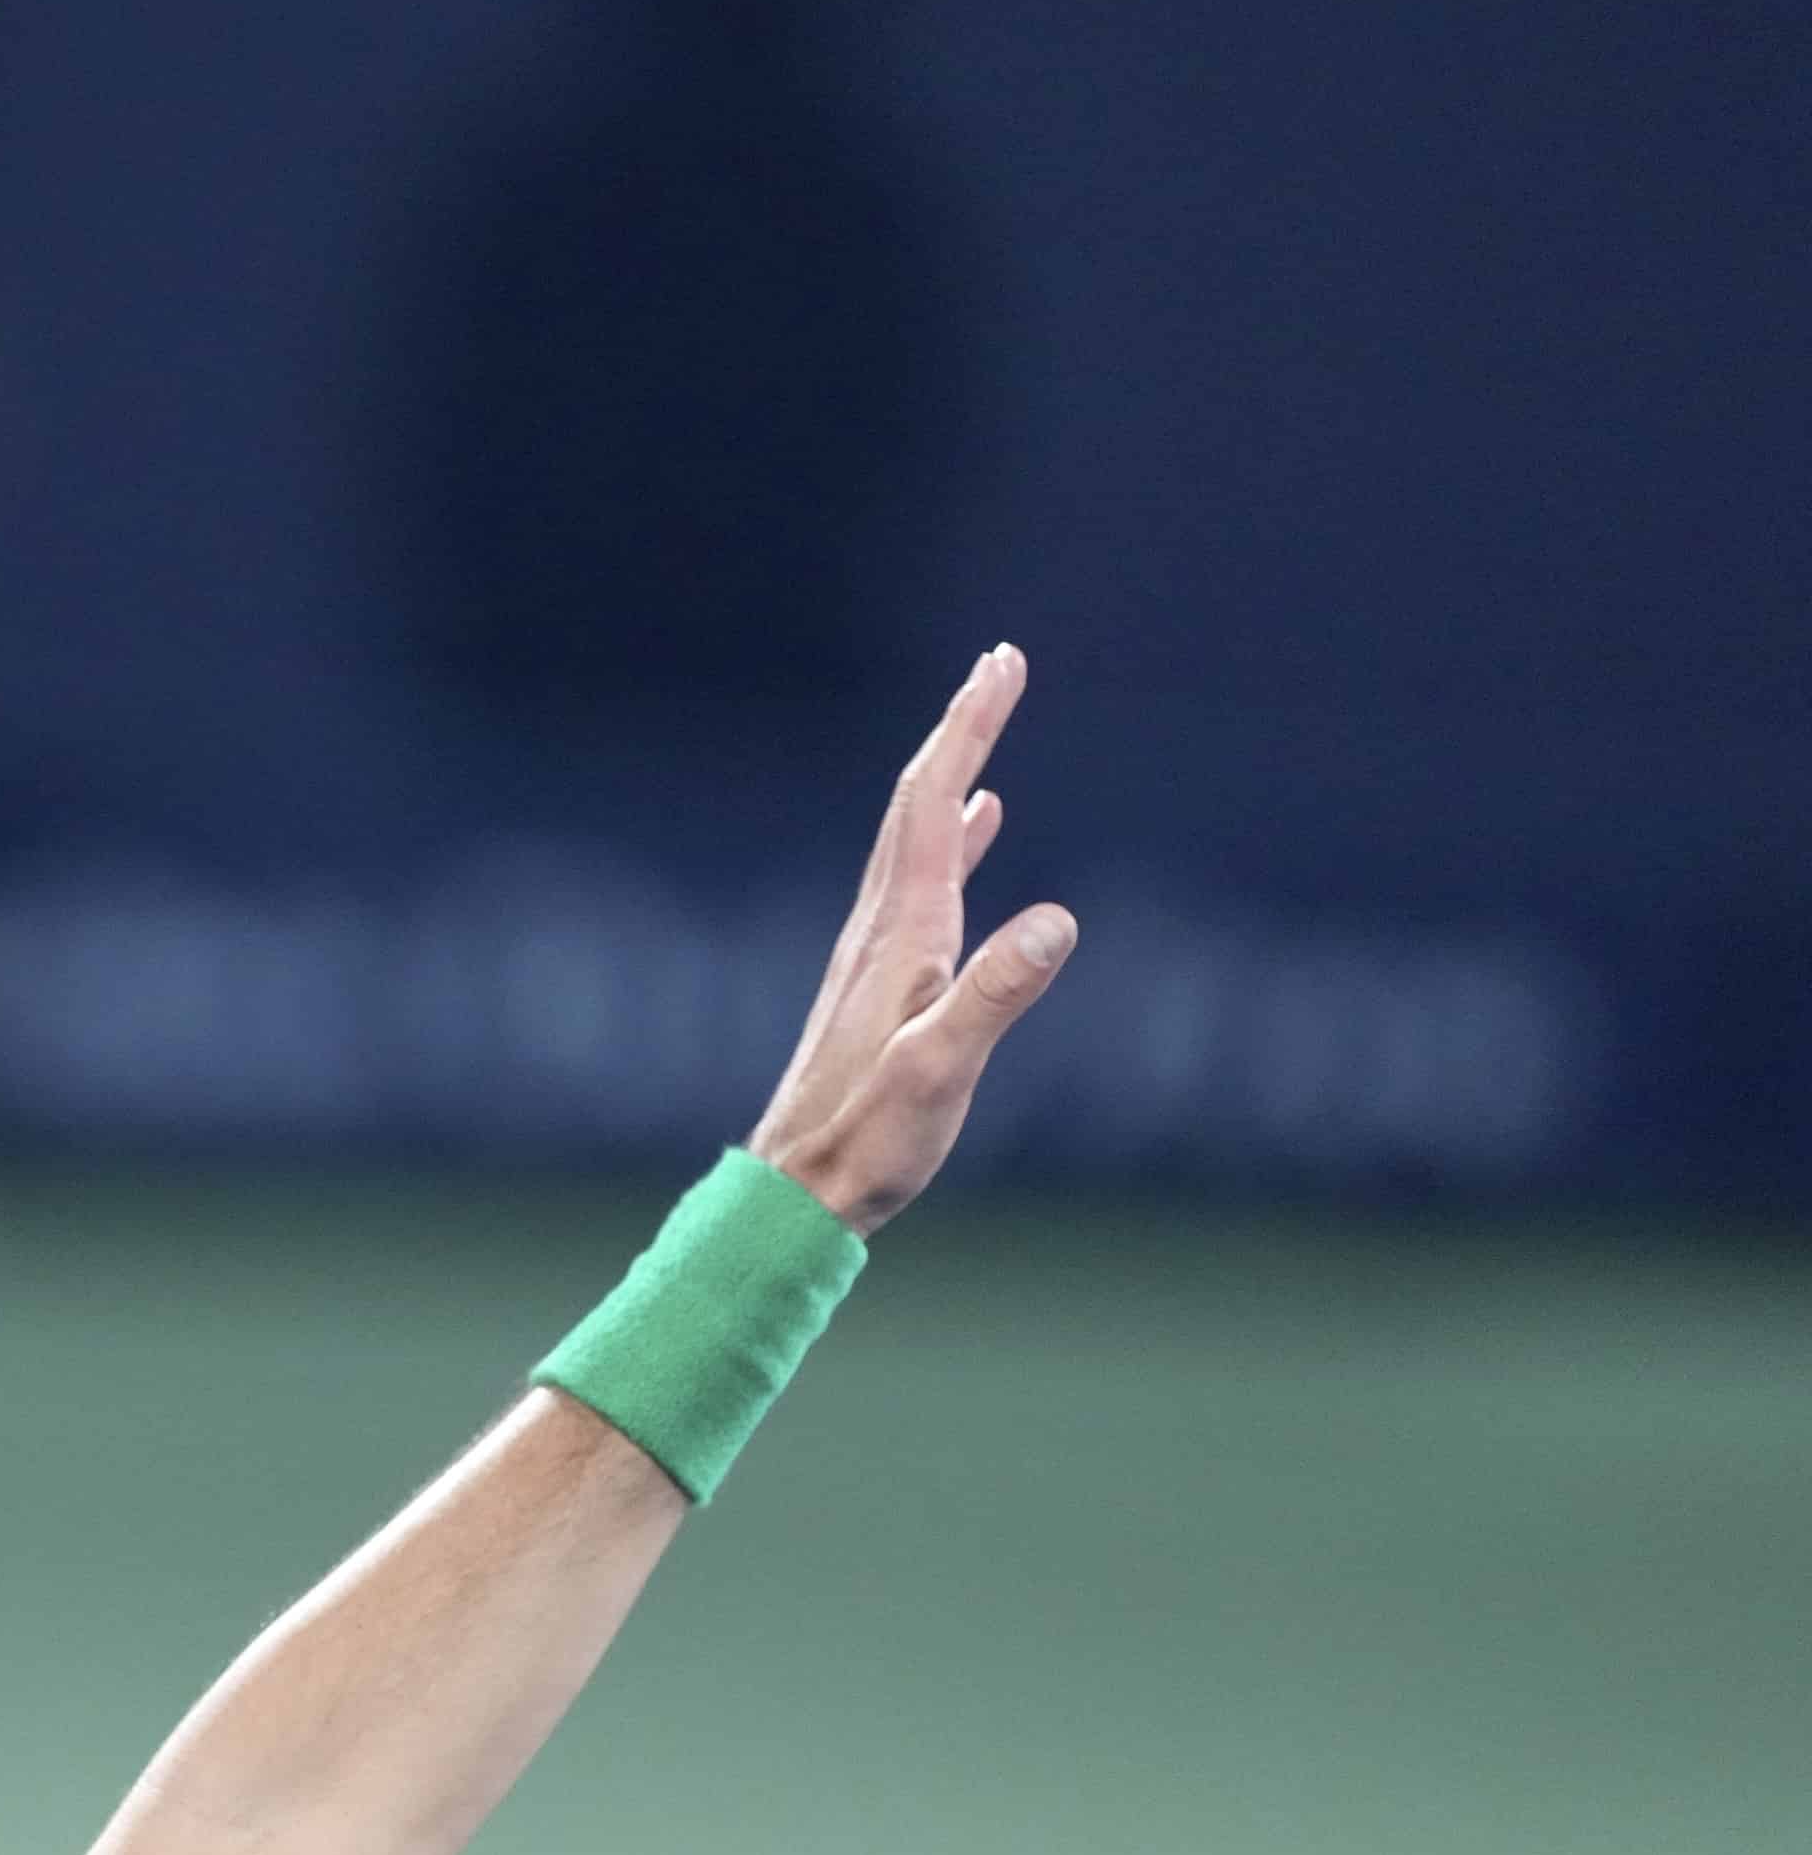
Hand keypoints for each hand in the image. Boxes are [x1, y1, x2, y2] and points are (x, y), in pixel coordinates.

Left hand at [747, 644, 1078, 1235]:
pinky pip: (925, 882)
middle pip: (922, 803)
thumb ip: (993, 997)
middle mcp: (883, 927)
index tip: (1001, 665)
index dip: (968, 730)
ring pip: (920, 837)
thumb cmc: (867, 1140)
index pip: (935, 805)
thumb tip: (1057, 921)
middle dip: (962, 729)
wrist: (798, 1189)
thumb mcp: (940, 1071)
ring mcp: (879, 951)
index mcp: (901, 934)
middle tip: (1000, 665)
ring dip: (956, 774)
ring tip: (987, 728)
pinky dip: (957, 839)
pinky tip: (980, 829)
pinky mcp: (882, 980)